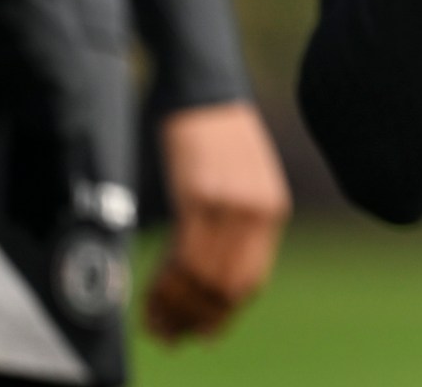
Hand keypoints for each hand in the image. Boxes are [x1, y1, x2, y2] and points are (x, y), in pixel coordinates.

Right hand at [143, 102, 290, 342]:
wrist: (203, 85)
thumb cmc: (215, 133)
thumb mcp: (243, 178)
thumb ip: (237, 220)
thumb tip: (211, 274)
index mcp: (273, 209)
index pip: (251, 282)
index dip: (221, 315)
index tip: (198, 334)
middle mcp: (257, 211)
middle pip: (226, 289)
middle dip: (194, 319)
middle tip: (166, 335)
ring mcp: (229, 204)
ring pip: (202, 280)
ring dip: (173, 307)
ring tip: (151, 320)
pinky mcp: (198, 195)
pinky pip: (183, 256)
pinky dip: (164, 284)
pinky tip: (148, 294)